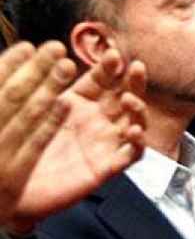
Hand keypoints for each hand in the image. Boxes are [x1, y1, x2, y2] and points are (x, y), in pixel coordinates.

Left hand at [0, 43, 145, 235]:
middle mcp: (97, 121)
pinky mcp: (106, 167)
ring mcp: (105, 143)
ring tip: (130, 101)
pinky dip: (137, 143)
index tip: (111, 54)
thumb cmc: (20, 146)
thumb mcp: (33, 108)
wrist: (11, 187)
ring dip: (138, 110)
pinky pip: (130, 155)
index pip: (102, 79)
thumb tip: (50, 51)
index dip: (110, 67)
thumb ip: (44, 84)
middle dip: (134, 81)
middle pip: (125, 96)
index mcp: (80, 103)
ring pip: (135, 122)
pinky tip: (134, 132)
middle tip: (136, 68)